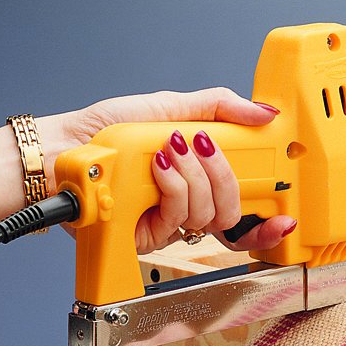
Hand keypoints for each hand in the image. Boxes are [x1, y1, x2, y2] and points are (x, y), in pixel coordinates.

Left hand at [37, 88, 291, 253]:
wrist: (63, 149)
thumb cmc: (104, 132)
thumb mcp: (168, 108)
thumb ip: (218, 108)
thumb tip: (263, 112)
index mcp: (197, 181)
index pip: (241, 209)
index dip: (267, 221)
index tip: (283, 216)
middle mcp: (184, 207)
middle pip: (231, 213)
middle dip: (224, 177)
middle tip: (203, 146)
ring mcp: (165, 224)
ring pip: (207, 217)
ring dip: (193, 177)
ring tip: (167, 150)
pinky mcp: (144, 238)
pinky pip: (177, 219)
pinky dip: (172, 187)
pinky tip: (158, 168)